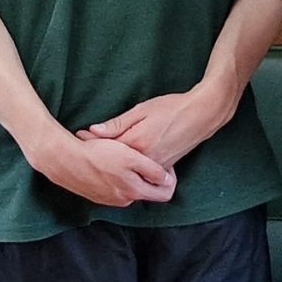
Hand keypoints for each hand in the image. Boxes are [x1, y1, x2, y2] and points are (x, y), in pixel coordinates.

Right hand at [24, 125, 177, 209]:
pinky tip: (109, 160)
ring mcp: (108, 200)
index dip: (169, 178)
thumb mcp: (131, 157)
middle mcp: (123, 200)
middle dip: (149, 174)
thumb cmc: (97, 154)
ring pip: (130, 187)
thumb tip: (167, 180)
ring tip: (122, 154)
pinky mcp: (96, 195)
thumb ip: (152, 170)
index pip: (165, 194)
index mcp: (134, 192)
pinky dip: (116, 175)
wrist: (63, 158)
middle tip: (142, 155)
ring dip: (131, 173)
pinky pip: (114, 186)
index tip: (164, 163)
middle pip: (147, 190)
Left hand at [83, 81, 231, 172]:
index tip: (79, 138)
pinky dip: (130, 170)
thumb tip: (94, 131)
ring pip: (128, 171)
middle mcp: (144, 159)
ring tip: (99, 160)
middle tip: (82, 150)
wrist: (202, 115)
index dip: (90, 143)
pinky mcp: (164, 168)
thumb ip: (118, 123)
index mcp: (136, 143)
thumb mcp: (142, 110)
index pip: (105, 148)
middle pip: (114, 163)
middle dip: (98, 157)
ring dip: (113, 166)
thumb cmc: (172, 107)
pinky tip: (122, 165)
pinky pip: (142, 173)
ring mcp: (155, 166)